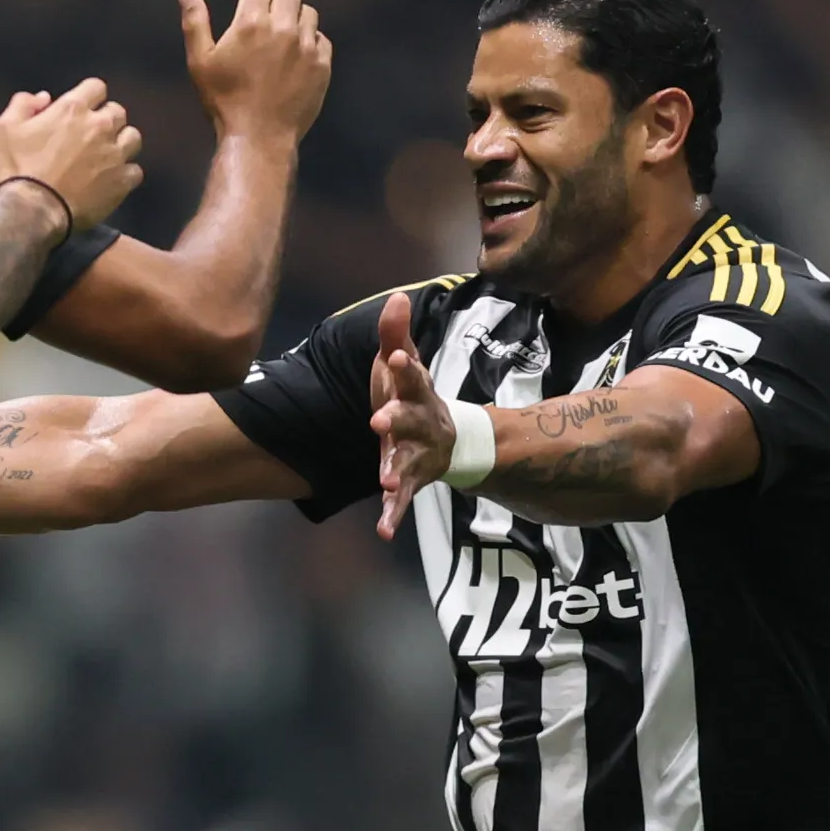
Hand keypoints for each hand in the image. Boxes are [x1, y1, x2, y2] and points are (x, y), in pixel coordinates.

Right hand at [0, 77, 142, 230]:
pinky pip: (135, 171)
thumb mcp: (5, 129)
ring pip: (133, 137)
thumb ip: (23, 105)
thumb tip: (43, 97)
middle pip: (118, 112)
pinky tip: (112, 180)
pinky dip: (126, 174)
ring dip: (122, 142)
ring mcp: (115, 154)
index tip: (82, 108)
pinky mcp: (122, 182)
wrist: (33, 211)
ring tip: (108, 154)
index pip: (96, 87)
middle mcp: (100, 126)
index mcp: (73, 109)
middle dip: (106, 119)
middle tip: (91, 134)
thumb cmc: (17, 168)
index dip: (90, 95)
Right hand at [182, 0, 330, 144]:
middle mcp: (283, 28)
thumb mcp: (200, 62)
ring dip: (295, 18)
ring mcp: (307, 47)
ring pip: (308, 13)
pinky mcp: (322, 66)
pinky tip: (298, 56)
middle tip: (266, 13)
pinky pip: (322, 40)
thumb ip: (195, 24)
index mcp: (251, 22)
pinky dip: (311, 42)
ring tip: (283, 36)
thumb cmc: (224, 100)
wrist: (258, 137)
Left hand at [369, 291, 452, 536]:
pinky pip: (404, 501)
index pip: (412, 377)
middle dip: (397, 420)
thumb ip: (395, 334)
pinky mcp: (411, 480)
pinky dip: (394, 517)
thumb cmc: (416, 395)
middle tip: (378, 420)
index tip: (396, 357)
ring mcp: (418, 454)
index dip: (405, 368)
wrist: (450, 438)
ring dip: (398, 473)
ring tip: (388, 484)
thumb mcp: (406, 363)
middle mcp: (421, 424)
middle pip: (410, 421)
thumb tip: (397, 298)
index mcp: (417, 394)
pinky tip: (384, 532)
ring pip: (408, 463)